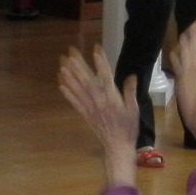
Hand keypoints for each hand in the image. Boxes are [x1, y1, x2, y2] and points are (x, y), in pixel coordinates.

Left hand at [57, 46, 139, 185]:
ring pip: (77, 88)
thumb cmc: (129, 127)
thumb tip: (132, 76)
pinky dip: (67, 92)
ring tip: (62, 62)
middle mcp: (98, 101)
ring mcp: (89, 108)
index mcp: (112, 98)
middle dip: (78, 64)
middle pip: (86, 79)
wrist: (118, 146)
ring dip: (69, 75)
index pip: (105, 76)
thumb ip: (131, 92)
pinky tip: (61, 83)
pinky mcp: (84, 114)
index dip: (100, 61)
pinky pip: (74, 101)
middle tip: (71, 51)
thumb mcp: (134, 109)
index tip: (96, 48)